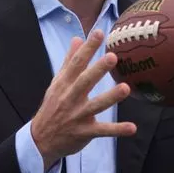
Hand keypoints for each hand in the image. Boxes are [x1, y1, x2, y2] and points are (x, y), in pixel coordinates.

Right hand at [31, 29, 136, 170]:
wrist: (41, 140)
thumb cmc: (52, 107)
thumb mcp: (57, 83)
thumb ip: (69, 61)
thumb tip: (77, 39)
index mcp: (64, 84)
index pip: (76, 63)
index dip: (88, 48)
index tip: (99, 33)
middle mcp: (70, 98)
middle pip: (85, 81)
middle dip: (98, 69)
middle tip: (113, 56)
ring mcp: (78, 115)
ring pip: (96, 105)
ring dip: (111, 97)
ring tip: (125, 88)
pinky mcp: (85, 132)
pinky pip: (103, 131)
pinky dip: (117, 130)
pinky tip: (132, 128)